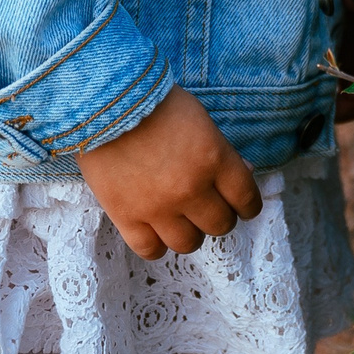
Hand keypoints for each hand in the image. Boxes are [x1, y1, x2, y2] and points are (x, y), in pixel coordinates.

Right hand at [75, 86, 261, 258]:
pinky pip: (150, 250)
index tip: (244, 207)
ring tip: (182, 220)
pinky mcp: (126, 217)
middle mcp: (191, 189)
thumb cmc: (156, 104)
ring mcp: (158, 208)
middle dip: (219, 216)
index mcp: (215, 160)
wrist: (105, 102)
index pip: (246, 199)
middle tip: (209, 207)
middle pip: (220, 224)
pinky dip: (157, 245)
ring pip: (188, 243)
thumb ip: (223, 153)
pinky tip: (156, 231)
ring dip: (190, 233)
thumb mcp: (202, 121)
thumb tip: (244, 174)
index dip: (248, 206)